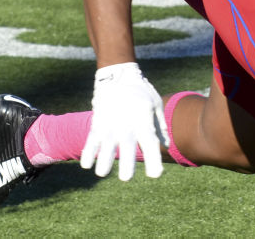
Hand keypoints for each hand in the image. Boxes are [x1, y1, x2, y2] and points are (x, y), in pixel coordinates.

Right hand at [80, 62, 169, 180]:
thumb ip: (160, 125)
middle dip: (126, 164)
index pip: (150, 144)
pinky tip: (87, 165)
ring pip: (105, 147)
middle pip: (126, 148)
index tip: (156, 175)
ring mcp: (110, 124)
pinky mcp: (97, 123)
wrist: (118, 75)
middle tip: (126, 178)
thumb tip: (167, 145)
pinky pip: (91, 140)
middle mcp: (126, 125)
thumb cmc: (141, 91)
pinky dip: (88, 152)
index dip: (153, 160)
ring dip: (103, 161)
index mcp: (143, 121)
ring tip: (102, 173)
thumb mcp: (155, 104)